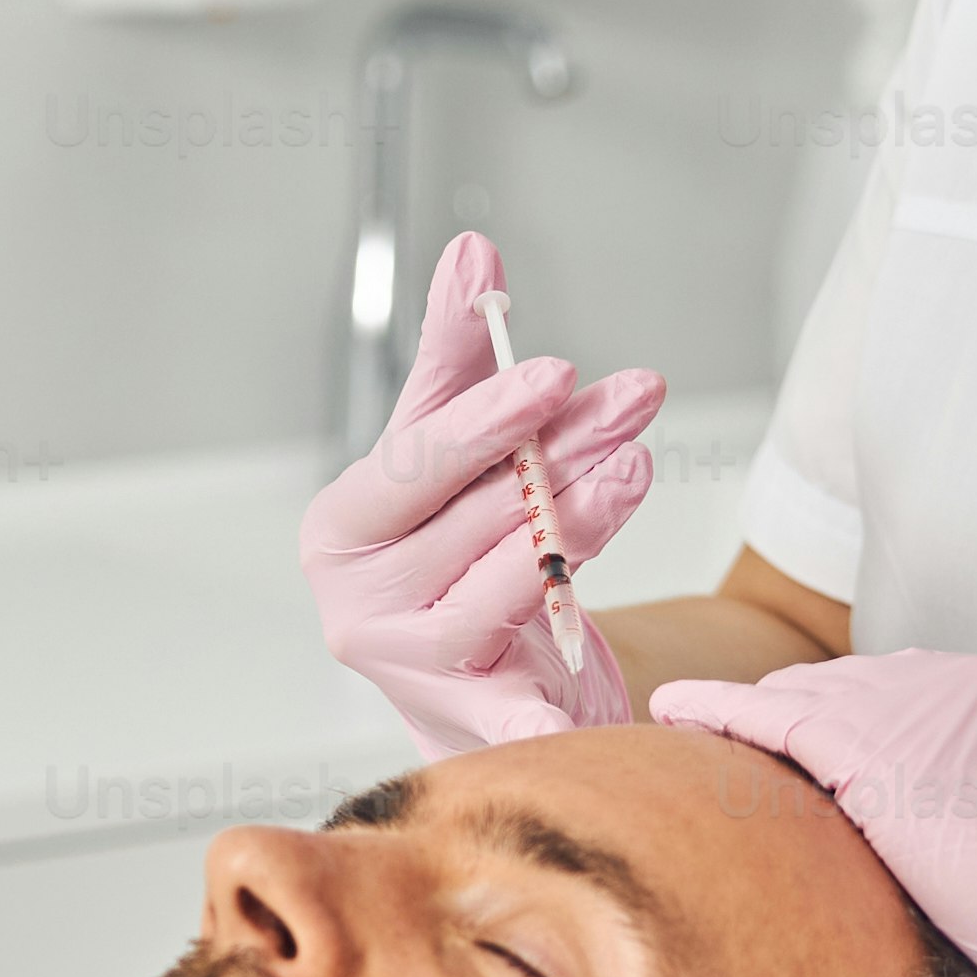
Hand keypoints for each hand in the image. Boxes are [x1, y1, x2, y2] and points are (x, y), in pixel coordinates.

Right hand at [301, 231, 668, 754]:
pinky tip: (575, 722)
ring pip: (502, 590)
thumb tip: (473, 249)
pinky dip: (536, 727)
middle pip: (472, 518)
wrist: (475, 675)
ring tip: (635, 467)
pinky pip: (510, 718)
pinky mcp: (469, 722)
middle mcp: (359, 605)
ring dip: (578, 527)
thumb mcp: (448, 444)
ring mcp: (411, 669)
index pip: (413, 465)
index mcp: (341, 529)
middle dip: (560, 453)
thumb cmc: (455, 545)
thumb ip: (455, 354)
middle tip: (635, 400)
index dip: (486, 419)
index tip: (557, 372)